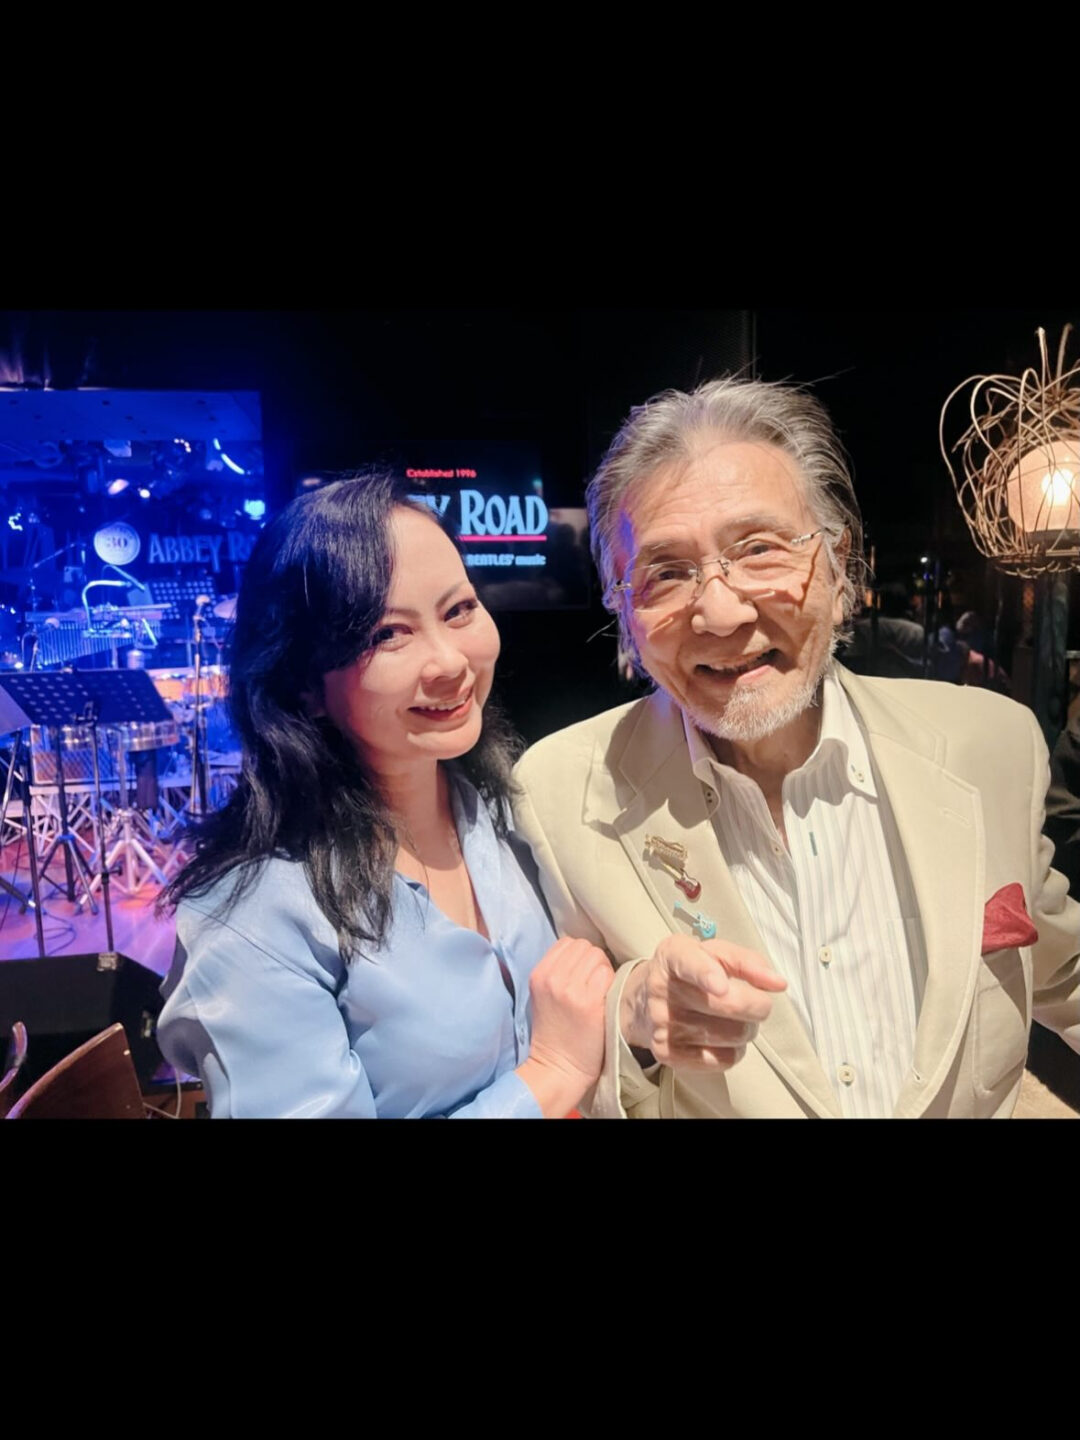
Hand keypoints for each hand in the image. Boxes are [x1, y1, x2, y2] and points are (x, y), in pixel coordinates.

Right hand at [518, 937, 613, 1115]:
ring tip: (598, 991)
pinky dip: (609, 983)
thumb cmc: (554, 1032)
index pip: (567, 942)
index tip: (582, 973)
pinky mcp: (590, 1002)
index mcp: (539, 974)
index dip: (579, 955)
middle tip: (593, 983)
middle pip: (584, 946)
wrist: (557, 1067)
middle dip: (593, 960)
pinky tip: (604, 999)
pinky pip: (607, 974)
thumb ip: (558, 971)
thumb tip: (585, 953)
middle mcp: (552, 978)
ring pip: (597, 956)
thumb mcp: (544, 994)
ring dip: (602, 970)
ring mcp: (571, 989)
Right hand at [620, 934, 786, 1071]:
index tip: (720, 985)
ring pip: (733, 1035)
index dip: (707, 975)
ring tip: (733, 1018)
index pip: (689, 964)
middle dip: (757, 1006)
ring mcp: (663, 1024)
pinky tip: (720, 1036)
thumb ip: (748, 961)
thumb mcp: (714, 953)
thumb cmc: (689, 972)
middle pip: (729, 1005)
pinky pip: (723, 1060)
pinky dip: (734, 1050)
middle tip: (755, 1002)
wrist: (644, 999)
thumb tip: (778, 983)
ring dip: (746, 1028)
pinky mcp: (667, 1054)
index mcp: (674, 955)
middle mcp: (663, 989)